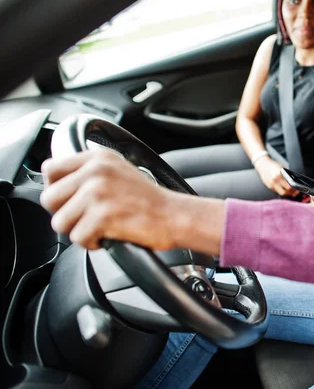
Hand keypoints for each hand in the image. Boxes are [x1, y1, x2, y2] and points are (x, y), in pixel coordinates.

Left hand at [40, 150, 179, 250]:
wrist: (175, 216)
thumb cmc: (150, 201)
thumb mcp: (119, 171)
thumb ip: (90, 172)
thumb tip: (58, 186)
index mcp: (98, 158)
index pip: (50, 169)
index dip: (56, 190)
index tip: (70, 200)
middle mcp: (96, 171)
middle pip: (49, 199)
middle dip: (65, 214)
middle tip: (87, 219)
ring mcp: (98, 192)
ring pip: (60, 222)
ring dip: (78, 230)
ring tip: (100, 227)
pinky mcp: (102, 216)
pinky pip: (77, 238)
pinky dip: (92, 243)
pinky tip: (109, 235)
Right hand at [254, 157, 298, 196]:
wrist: (263, 165)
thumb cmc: (273, 165)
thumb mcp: (282, 168)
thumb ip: (288, 175)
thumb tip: (295, 182)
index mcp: (279, 175)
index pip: (289, 185)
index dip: (295, 188)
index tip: (298, 189)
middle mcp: (275, 181)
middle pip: (286, 191)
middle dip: (292, 192)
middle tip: (296, 192)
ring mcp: (271, 184)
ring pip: (281, 193)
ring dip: (287, 194)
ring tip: (292, 193)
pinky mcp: (269, 187)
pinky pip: (277, 192)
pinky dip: (282, 192)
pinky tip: (286, 191)